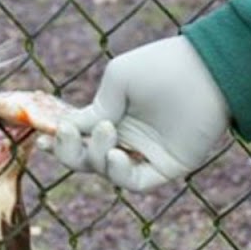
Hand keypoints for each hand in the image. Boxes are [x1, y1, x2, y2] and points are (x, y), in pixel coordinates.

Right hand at [48, 36, 230, 192]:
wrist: (206, 73)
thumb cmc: (161, 67)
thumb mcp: (118, 80)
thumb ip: (96, 107)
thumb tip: (74, 128)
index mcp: (113, 115)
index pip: (80, 135)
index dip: (61, 140)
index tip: (44, 136)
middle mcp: (127, 137)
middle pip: (86, 159)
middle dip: (70, 151)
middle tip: (66, 135)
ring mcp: (145, 153)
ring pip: (105, 171)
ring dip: (95, 155)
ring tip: (107, 130)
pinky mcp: (166, 167)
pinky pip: (134, 182)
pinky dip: (119, 173)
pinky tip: (114, 155)